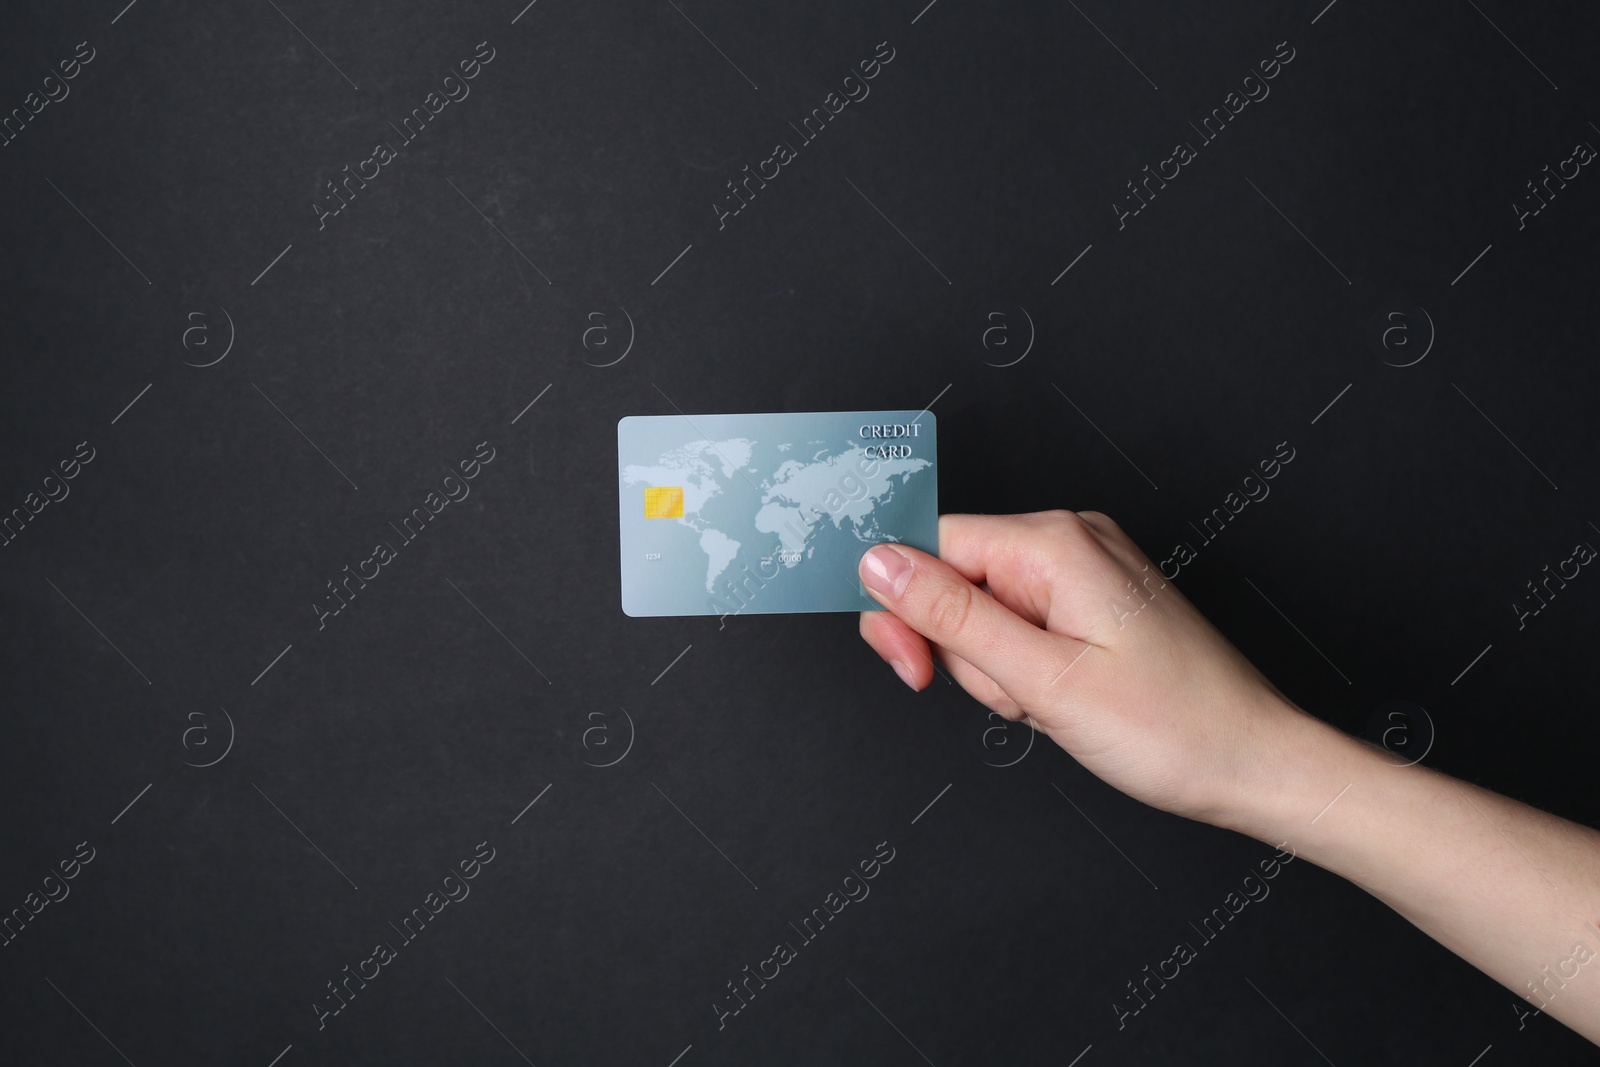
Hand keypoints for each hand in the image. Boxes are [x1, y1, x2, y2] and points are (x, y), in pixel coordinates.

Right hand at [857, 510, 1321, 824]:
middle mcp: (1069, 541)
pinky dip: (1026, 671)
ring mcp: (1085, 572)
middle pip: (953, 580)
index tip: (914, 669)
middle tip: (1012, 697)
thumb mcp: (1042, 680)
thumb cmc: (1173, 729)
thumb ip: (950, 617)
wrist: (1255, 764)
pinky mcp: (1094, 604)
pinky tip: (1062, 699)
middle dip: (964, 651)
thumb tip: (877, 562)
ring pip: (985, 612)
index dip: (907, 610)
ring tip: (1052, 704)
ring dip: (999, 671)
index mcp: (1054, 543)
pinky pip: (1023, 627)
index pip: (931, 546)